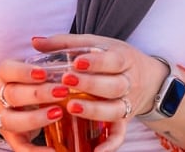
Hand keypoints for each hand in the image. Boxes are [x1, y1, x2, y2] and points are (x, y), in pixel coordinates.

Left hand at [3, 35, 167, 150]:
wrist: (149, 78)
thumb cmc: (113, 59)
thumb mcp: (97, 45)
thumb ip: (66, 43)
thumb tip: (35, 42)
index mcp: (123, 59)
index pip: (113, 60)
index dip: (96, 62)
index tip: (76, 62)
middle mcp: (128, 82)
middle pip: (114, 86)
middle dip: (91, 84)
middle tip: (67, 81)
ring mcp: (127, 103)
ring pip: (115, 110)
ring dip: (94, 110)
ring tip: (71, 107)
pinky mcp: (124, 121)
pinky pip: (119, 135)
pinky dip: (109, 145)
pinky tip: (94, 151)